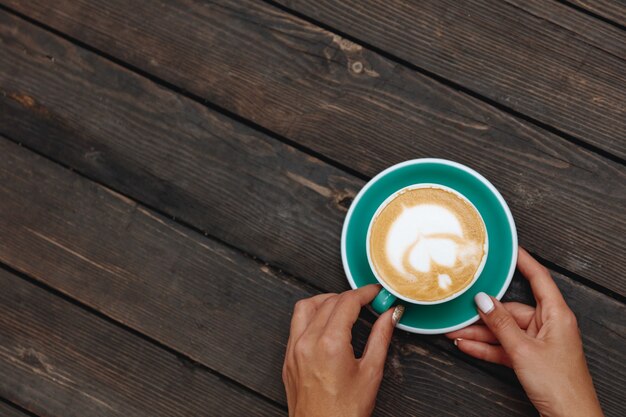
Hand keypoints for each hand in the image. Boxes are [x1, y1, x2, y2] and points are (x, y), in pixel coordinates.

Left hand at [283, 284, 403, 416]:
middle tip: (367, 302)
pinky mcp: (288, 359)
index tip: (376, 293)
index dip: (364, 293)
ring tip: (344, 308)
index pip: (347, 302)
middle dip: (349, 297)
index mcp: (330, 344)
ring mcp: (294, 350)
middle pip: (328, 301)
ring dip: (325, 301)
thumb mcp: (371, 373)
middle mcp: (307, 342)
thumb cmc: (345, 413)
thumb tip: (389, 316)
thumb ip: (380, 338)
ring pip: (305, 307)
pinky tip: (325, 325)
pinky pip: (295, 325)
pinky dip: (311, 316)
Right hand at [446, 247, 602, 416]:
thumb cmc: (560, 386)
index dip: (523, 261)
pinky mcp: (531, 359)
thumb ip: (501, 324)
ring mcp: (539, 343)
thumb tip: (483, 301)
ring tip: (455, 332)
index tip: (508, 248)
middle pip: (511, 310)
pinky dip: (486, 348)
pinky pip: (504, 347)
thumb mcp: (523, 350)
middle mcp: (548, 325)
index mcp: (556, 315)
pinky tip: (467, 346)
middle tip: (460, 309)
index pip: (539, 278)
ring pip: (504, 330)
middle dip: (484, 314)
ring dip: (479, 333)